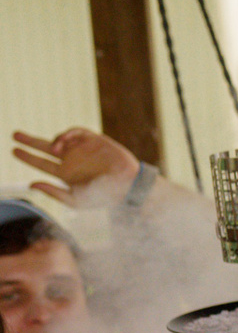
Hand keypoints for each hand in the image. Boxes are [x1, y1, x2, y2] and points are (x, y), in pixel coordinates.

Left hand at [12, 128, 140, 207]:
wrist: (127, 186)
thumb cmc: (103, 197)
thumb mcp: (75, 200)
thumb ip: (53, 193)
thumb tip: (31, 184)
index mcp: (65, 174)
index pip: (41, 163)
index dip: (27, 156)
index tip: (13, 150)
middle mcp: (72, 160)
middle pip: (45, 147)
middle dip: (29, 140)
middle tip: (14, 134)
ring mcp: (83, 149)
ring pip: (60, 138)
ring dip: (53, 142)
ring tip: (54, 150)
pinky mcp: (94, 140)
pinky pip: (76, 132)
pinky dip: (67, 134)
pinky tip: (62, 142)